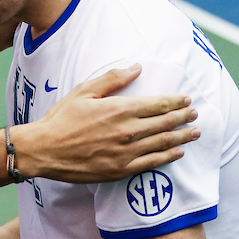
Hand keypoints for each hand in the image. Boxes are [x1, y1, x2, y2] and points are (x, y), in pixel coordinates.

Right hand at [17, 64, 199, 182]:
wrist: (44, 149)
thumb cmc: (61, 119)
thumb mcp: (84, 91)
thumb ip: (112, 79)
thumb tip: (136, 68)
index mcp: (119, 109)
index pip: (157, 104)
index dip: (175, 102)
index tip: (186, 100)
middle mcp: (127, 131)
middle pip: (164, 123)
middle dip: (183, 117)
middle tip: (195, 114)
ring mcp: (125, 152)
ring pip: (162, 143)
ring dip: (182, 137)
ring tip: (194, 132)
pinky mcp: (120, 170)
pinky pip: (151, 163)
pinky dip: (168, 157)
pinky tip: (177, 152)